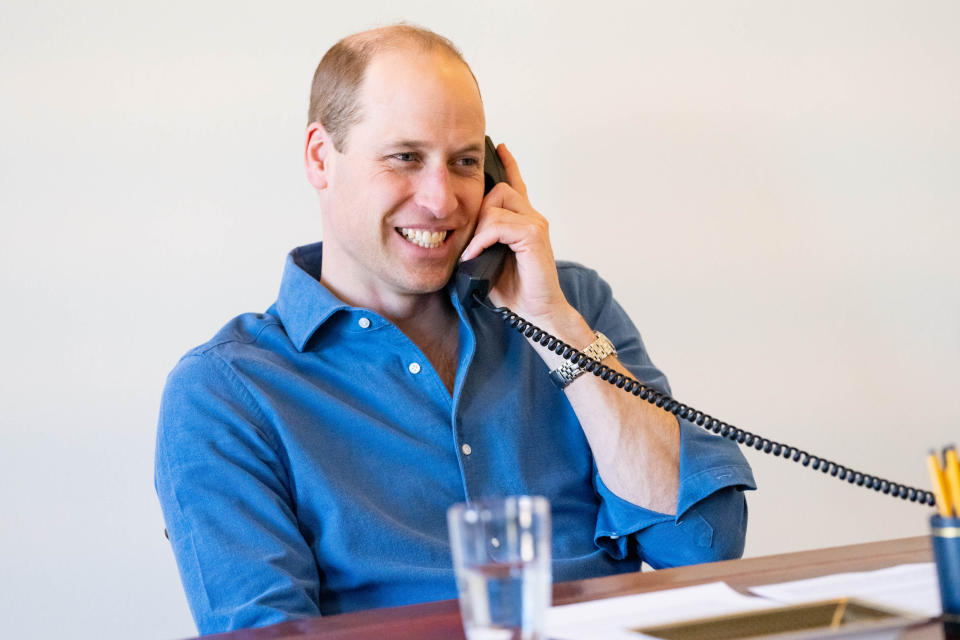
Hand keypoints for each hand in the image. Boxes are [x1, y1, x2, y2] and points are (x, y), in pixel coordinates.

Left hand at [460, 144, 585, 335]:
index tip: (499, 146)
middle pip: (498, 191)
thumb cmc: (513, 290)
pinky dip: (483, 239)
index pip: (515, 184)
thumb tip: (455, 233)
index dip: (508, 164)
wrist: (535, 312)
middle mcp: (532, 217)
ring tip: (473, 252)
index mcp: (522, 221)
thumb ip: (479, 239)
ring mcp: (535, 224)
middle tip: (471, 242)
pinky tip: (476, 254)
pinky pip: (499, 224)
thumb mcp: (487, 259)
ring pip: (497, 205)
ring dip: (478, 229)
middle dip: (478, 212)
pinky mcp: (534, 235)